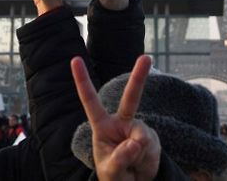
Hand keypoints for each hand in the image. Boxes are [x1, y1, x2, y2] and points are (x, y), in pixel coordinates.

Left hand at [71, 54, 159, 180]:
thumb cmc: (114, 174)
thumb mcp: (110, 171)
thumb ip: (120, 157)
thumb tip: (136, 141)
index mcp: (102, 125)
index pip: (90, 100)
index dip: (82, 80)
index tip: (75, 59)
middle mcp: (121, 123)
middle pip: (131, 97)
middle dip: (139, 77)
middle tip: (146, 58)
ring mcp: (137, 129)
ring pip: (142, 136)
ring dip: (139, 154)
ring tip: (132, 165)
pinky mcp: (151, 138)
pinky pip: (151, 145)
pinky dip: (147, 157)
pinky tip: (142, 162)